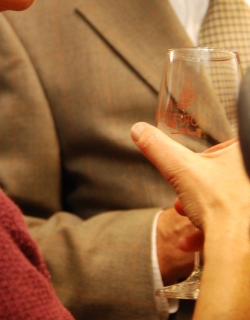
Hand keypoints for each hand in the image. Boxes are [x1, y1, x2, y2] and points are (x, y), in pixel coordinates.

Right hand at [132, 124, 249, 319]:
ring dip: (201, 207)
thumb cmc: (217, 204)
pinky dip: (210, 231)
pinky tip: (189, 240)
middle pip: (223, 176)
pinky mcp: (248, 228)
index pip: (225, 148)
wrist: (235, 249)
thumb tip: (139, 129)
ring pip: (226, 202)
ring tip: (184, 212)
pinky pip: (231, 226)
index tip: (197, 166)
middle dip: (198, 186)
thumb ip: (158, 147)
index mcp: (244, 156)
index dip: (207, 156)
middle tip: (186, 192)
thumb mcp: (179, 168)